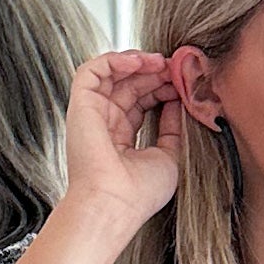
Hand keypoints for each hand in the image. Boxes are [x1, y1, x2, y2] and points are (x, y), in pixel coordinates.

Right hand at [61, 52, 182, 239]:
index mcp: (121, 139)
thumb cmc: (138, 193)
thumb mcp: (168, 157)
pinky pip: (93, 70)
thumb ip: (172, 130)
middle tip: (176, 69)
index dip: (161, 88)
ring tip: (161, 63)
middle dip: (154, 73)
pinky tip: (139, 62)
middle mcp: (104, 125)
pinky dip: (115, 60)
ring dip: (138, 62)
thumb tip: (178, 103)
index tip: (182, 83)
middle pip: (129, 85)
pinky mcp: (81, 105)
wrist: (115, 204)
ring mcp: (92, 114)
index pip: (141, 101)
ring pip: (112, 74)